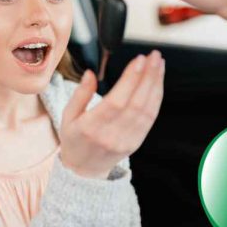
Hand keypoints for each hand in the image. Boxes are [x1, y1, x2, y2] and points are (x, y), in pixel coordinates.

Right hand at [60, 50, 164, 178]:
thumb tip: (90, 73)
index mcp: (91, 127)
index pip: (116, 100)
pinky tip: (157, 83)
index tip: (139, 60)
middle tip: (154, 57)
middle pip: (136, 103)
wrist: (84, 170)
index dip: (130, 79)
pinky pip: (150, 118)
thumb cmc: (75, 140)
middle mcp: (111, 135)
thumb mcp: (68, 116)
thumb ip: (80, 94)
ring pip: (146, 109)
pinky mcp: (136, 142)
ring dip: (155, 84)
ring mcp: (126, 140)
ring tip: (158, 65)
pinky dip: (156, 98)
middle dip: (148, 76)